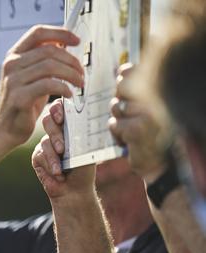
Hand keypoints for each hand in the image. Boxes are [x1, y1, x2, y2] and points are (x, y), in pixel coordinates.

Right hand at [0, 25, 83, 146]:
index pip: (37, 33)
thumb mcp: (31, 77)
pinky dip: (64, 87)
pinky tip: (69, 94)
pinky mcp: (20, 97)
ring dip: (71, 74)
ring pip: (50, 66)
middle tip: (81, 72)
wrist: (4, 128)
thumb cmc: (22, 102)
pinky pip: (48, 84)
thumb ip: (43, 61)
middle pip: (49, 50)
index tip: (76, 41)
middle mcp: (11, 65)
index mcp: (14, 56)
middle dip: (71, 60)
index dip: (59, 33)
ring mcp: (14, 81)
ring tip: (78, 83)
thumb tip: (64, 46)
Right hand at [32, 100, 94, 201]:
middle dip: (55, 133)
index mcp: (69, 127)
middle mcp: (55, 133)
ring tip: (62, 168)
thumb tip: (81, 120)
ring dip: (54, 156)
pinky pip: (40, 155)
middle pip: (48, 120)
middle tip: (62, 148)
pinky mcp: (37, 156)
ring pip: (45, 141)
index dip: (58, 109)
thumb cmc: (83, 169)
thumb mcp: (85, 149)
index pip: (61, 110)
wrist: (74, 190)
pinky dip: (50, 165)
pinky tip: (57, 173)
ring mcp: (45, 144)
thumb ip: (80, 134)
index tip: (62, 117)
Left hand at [108, 64, 167, 181]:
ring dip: (118, 121)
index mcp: (156, 91)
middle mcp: (155, 99)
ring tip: (131, 130)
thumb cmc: (147, 133)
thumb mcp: (140, 107)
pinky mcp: (138, 128)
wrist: (157, 162)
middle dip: (119, 102)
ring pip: (116, 107)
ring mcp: (148, 113)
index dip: (122, 78)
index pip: (131, 71)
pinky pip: (114, 124)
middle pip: (121, 88)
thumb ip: (132, 89)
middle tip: (129, 115)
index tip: (124, 90)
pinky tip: (129, 140)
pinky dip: (117, 134)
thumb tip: (120, 71)